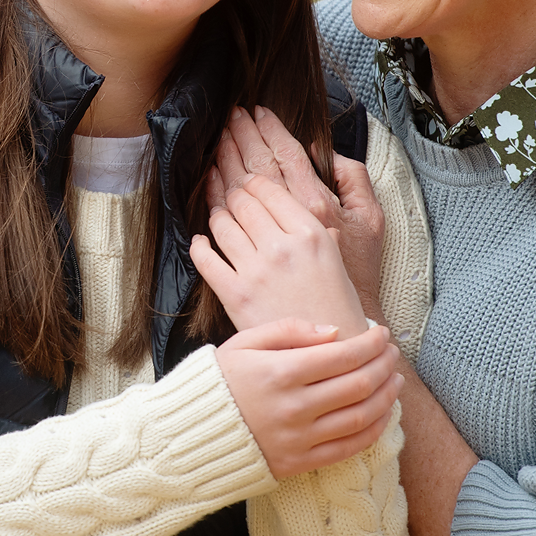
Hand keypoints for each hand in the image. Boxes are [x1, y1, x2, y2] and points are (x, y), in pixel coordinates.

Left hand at [192, 170, 367, 335]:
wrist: (332, 354)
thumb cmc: (337, 307)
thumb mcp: (337, 259)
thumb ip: (318, 230)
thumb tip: (299, 210)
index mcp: (311, 233)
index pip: (269, 191)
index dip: (253, 182)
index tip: (247, 182)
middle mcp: (282, 247)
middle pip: (242, 203)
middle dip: (231, 193)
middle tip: (228, 193)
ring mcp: (257, 271)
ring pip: (222, 225)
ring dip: (216, 216)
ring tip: (217, 215)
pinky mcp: (236, 295)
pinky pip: (206, 260)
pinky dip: (199, 246)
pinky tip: (201, 242)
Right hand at [215, 320, 404, 478]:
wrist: (192, 433)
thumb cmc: (222, 380)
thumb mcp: (244, 342)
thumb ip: (288, 330)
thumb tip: (334, 332)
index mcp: (280, 372)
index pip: (342, 355)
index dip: (370, 343)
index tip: (381, 333)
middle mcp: (294, 407)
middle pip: (358, 384)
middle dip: (384, 364)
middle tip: (392, 353)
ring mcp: (299, 438)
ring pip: (361, 416)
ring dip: (386, 395)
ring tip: (394, 379)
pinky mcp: (301, 462)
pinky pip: (350, 448)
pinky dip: (374, 429)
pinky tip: (382, 412)